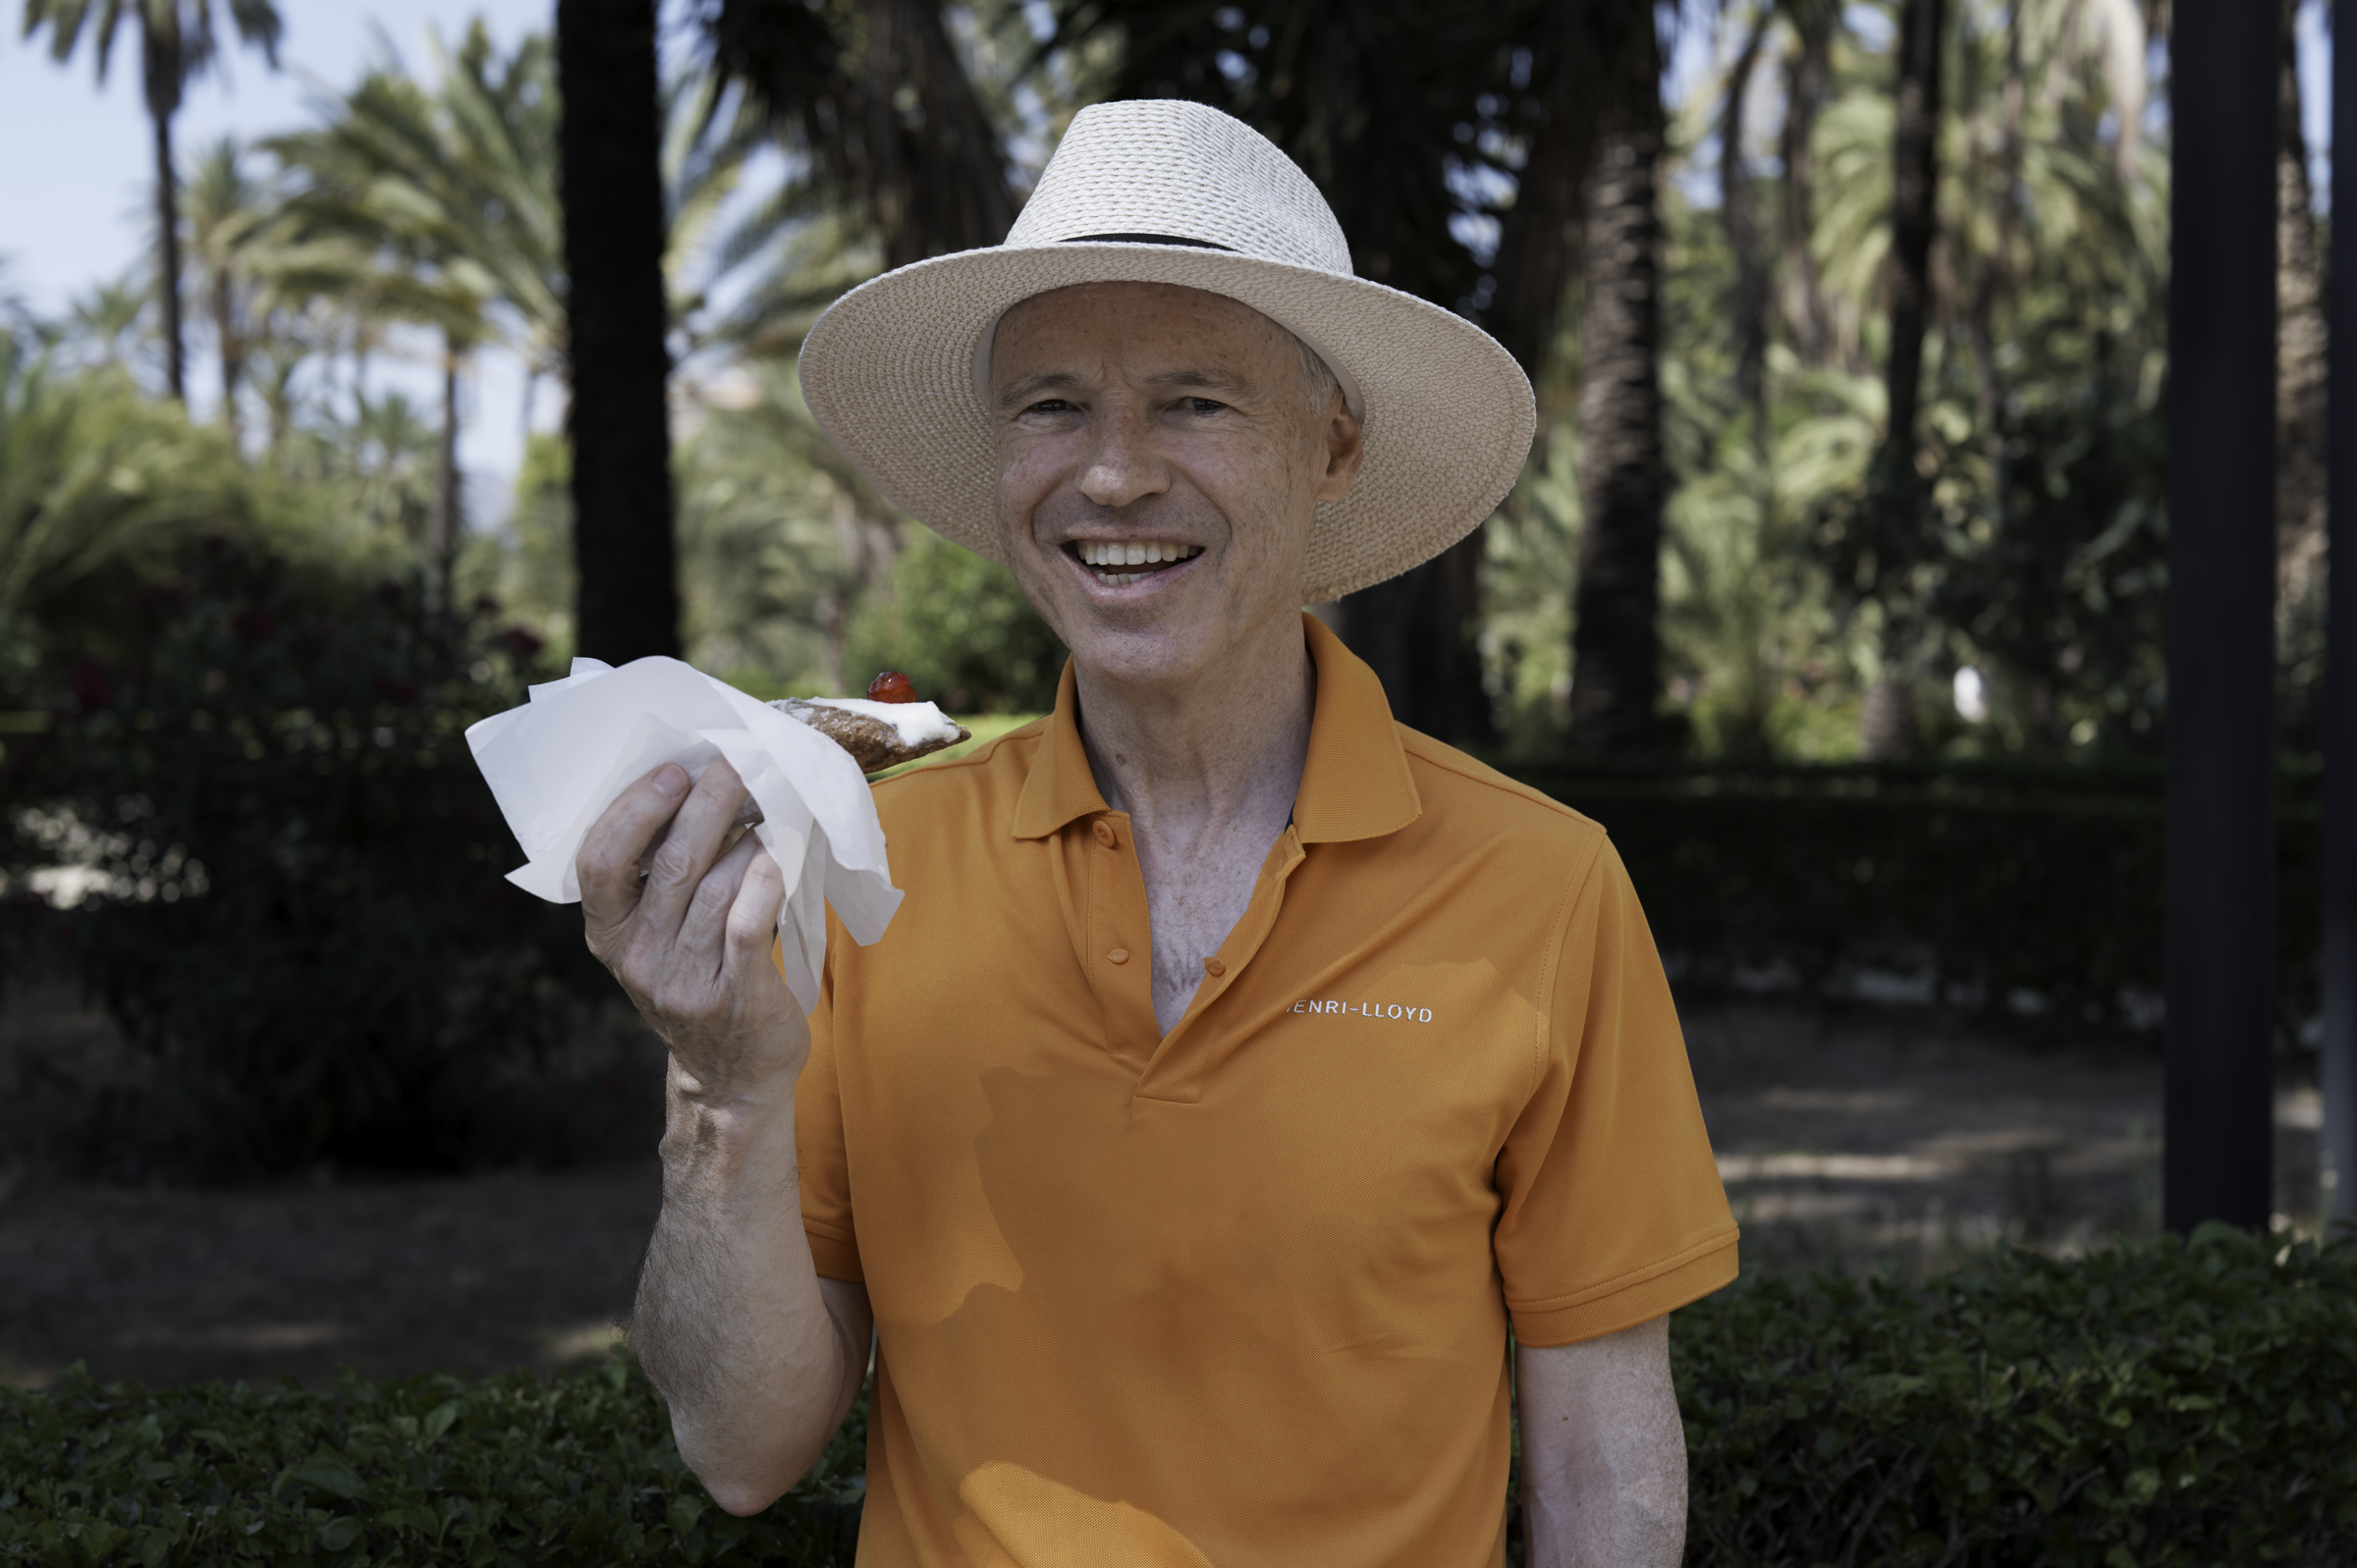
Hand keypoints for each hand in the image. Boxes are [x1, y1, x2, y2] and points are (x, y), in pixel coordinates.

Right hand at [578, 758, 804, 1104]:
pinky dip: (766, 880)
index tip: (671, 771)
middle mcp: (640, 959)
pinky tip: (783, 851)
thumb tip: (697, 789)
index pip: (599, 862)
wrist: (730, 1079)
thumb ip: (660, 881)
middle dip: (706, 803)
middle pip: (669, 864)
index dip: (633, 810)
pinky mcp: (736, 997)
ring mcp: (685, 982)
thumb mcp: (657, 941)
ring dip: (748, 837)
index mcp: (610, 935)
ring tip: (770, 803)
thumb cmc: (699, 985)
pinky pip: (748, 923)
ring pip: (715, 887)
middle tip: (737, 764)